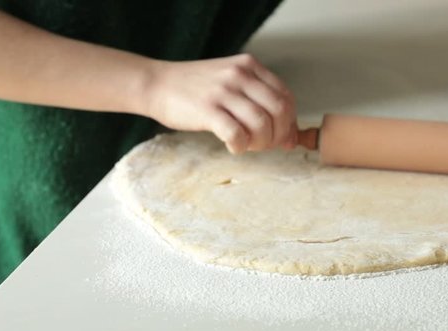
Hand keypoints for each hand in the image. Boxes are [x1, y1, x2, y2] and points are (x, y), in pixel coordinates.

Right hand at [144, 54, 296, 153]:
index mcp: (249, 66)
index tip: (284, 137)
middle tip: (267, 145)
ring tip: (248, 146)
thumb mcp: (231, 81)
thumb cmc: (196, 88)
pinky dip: (240, 147)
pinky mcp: (207, 110)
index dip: (290, 122)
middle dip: (279, 135)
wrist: (157, 84)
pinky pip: (237, 134)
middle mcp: (240, 75)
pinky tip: (233, 146)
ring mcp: (223, 91)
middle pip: (280, 110)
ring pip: (261, 124)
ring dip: (261, 143)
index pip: (286, 96)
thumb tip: (290, 137)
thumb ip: (259, 101)